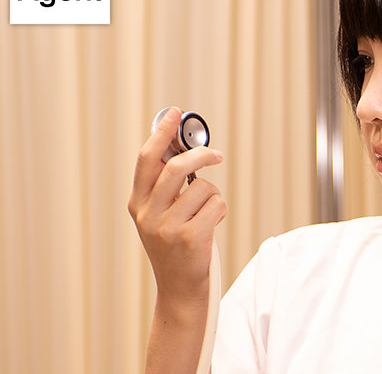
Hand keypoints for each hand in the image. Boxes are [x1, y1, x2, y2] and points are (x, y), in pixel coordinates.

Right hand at [128, 107, 226, 303]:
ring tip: (206, 215)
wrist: (179, 291)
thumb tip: (185, 148)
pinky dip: (220, 212)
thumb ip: (166, 186)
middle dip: (200, 155)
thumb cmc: (175, 247)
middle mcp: (148, 215)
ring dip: (213, 196)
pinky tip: (211, 228)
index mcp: (137, 204)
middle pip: (176, 167)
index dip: (161, 133)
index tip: (175, 113)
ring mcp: (168, 228)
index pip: (146, 160)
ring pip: (203, 188)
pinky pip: (217, 205)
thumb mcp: (160, 216)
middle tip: (216, 155)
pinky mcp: (190, 239)